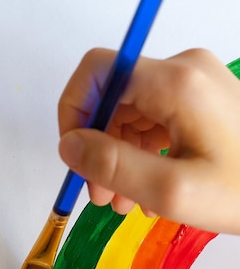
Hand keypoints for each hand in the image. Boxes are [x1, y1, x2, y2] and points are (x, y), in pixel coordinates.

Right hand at [58, 47, 239, 234]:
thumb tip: (68, 146)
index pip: (97, 71)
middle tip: (102, 194)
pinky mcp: (201, 96)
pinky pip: (153, 115)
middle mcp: (183, 69)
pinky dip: (140, 147)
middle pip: (113, 94)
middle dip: (97, 143)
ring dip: (118, 151)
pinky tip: (146, 184)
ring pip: (131, 108)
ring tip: (124, 200)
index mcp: (176, 81)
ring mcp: (194, 81)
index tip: (74, 154)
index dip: (74, 108)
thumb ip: (112, 166)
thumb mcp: (174, 191)